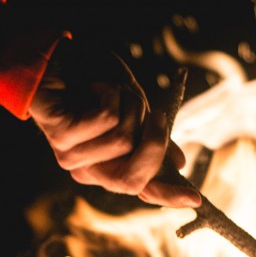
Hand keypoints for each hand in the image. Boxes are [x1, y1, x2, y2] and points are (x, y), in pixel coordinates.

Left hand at [28, 38, 200, 207]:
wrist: (61, 58)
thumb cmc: (97, 83)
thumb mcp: (134, 110)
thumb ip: (151, 137)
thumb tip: (179, 164)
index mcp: (109, 167)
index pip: (142, 189)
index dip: (168, 195)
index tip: (195, 199)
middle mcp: (90, 170)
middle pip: (133, 177)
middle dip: (154, 142)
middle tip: (156, 113)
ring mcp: (72, 157)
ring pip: (124, 139)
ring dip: (129, 104)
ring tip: (111, 90)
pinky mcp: (61, 138)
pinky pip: (106, 119)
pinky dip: (111, 92)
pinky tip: (94, 87)